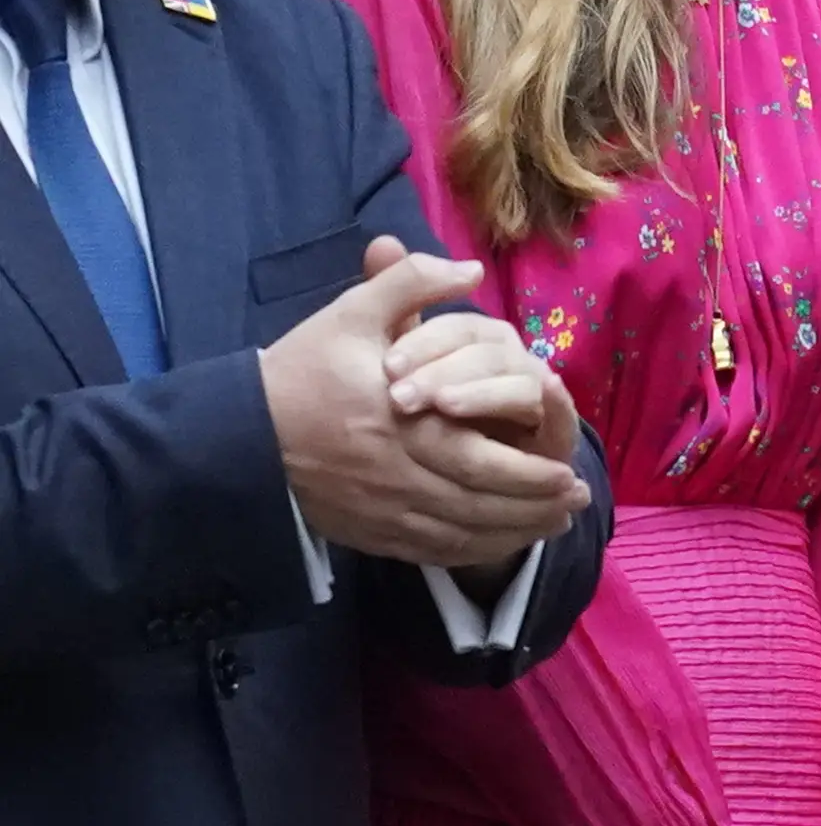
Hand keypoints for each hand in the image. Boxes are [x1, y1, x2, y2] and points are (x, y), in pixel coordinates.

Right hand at [260, 237, 589, 567]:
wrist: (239, 438)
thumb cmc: (302, 372)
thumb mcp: (352, 314)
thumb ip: (411, 283)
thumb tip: (472, 273)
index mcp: (400, 422)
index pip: (477, 458)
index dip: (526, 472)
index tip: (567, 468)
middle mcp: (397, 474)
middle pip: (479, 503)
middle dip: (534, 506)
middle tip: (576, 498)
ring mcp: (383, 511)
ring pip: (462, 534)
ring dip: (515, 533)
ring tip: (555, 523)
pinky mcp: (370, 534)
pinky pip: (433, 553)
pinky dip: (475, 552)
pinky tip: (502, 542)